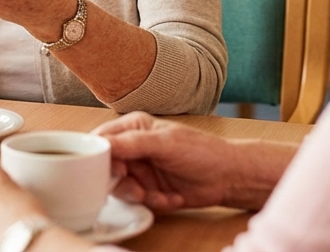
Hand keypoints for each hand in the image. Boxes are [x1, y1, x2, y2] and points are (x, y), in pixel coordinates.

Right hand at [92, 112, 237, 211]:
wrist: (228, 177)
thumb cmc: (201, 151)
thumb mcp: (164, 143)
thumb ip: (132, 143)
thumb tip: (103, 144)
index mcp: (133, 128)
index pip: (102, 139)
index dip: (101, 155)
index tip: (115, 168)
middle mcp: (133, 148)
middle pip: (107, 167)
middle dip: (121, 181)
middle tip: (136, 187)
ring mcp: (140, 170)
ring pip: (120, 186)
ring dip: (139, 194)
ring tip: (156, 195)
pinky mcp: (148, 189)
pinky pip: (138, 200)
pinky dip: (154, 201)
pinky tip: (172, 197)